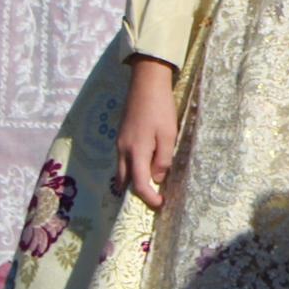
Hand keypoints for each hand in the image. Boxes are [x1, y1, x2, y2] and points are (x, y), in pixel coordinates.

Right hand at [114, 57, 180, 209]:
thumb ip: (163, 159)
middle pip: (125, 181)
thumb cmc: (160, 109)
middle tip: (153, 198)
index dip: (148, 197)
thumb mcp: (168, 135)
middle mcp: (123, 150)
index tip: (160, 204)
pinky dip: (131, 169)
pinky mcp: (121, 136)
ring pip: (122, 170)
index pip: (139, 184)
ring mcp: (120, 143)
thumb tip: (156, 178)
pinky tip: (143, 167)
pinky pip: (123, 160)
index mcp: (136, 152)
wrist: (145, 85)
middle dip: (136, 193)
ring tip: (149, 186)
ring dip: (132, 181)